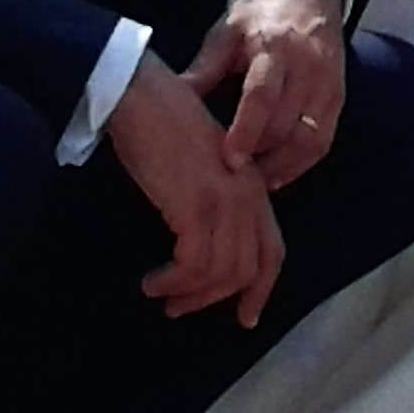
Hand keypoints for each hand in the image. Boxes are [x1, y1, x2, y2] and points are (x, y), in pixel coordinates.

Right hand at [107, 57, 283, 327]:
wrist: (141, 95)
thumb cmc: (162, 127)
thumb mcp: (201, 168)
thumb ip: (213, 201)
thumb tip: (201, 248)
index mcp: (253, 187)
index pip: (272, 250)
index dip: (260, 289)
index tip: (245, 317)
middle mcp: (248, 196)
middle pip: (249, 268)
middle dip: (217, 299)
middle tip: (182, 310)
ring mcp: (226, 200)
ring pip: (222, 272)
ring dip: (189, 294)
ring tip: (160, 294)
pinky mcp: (197, 204)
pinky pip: (195, 264)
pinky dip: (174, 281)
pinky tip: (153, 281)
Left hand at [201, 0, 347, 191]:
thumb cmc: (259, 14)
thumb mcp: (226, 31)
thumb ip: (204, 68)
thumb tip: (171, 102)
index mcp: (274, 45)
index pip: (262, 94)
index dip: (246, 130)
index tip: (230, 159)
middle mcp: (307, 65)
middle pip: (285, 123)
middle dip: (259, 156)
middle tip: (229, 181)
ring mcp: (327, 82)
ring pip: (309, 138)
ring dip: (281, 166)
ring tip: (252, 184)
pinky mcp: (338, 97)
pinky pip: (322, 140)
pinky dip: (300, 163)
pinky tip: (277, 175)